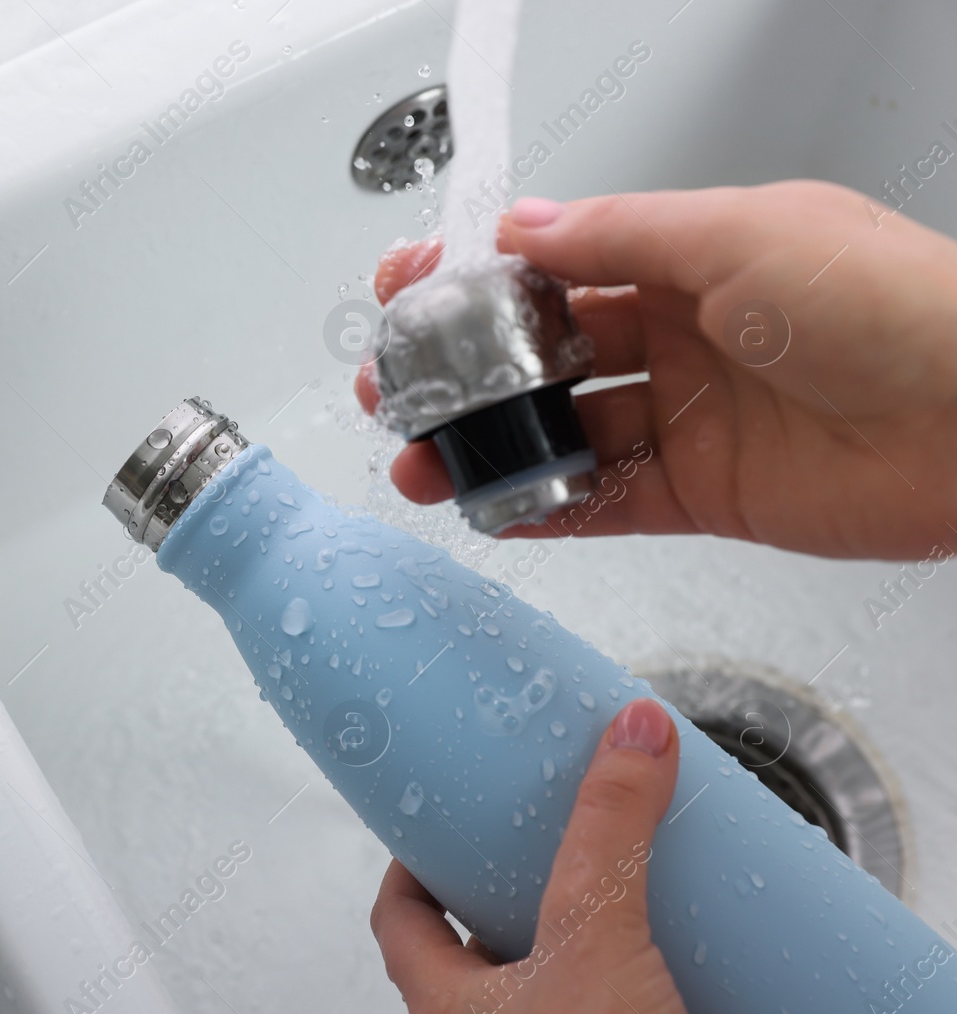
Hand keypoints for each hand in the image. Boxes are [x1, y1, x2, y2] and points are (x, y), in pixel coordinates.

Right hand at [357, 181, 956, 560]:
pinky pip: (603, 502)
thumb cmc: (892, 302)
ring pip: (561, 432)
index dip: (478, 275)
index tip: (411, 286)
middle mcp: (680, 334)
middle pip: (543, 354)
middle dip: (463, 370)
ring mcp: (688, 417)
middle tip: (399, 387)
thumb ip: (618, 235)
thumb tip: (523, 225)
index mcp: (687, 257)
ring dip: (488, 446)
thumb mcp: (737, 234)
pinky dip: (545, 509)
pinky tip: (492, 509)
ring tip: (423, 462)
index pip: (555, 263)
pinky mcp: (703, 493)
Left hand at [370, 699, 700, 1013]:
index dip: (415, 857)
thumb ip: (609, 834)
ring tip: (625, 895)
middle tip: (554, 844)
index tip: (446, 817)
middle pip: (475, 944)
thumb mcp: (595, 940)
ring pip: (545, 988)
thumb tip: (630, 736)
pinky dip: (634, 990)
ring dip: (581, 943)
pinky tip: (679, 974)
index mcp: (443, 1001)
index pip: (397, 912)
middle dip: (515, 891)